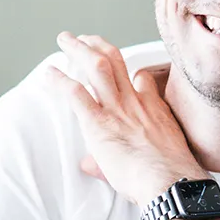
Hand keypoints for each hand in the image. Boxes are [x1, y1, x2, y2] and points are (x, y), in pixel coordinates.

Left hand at [44, 33, 204, 204]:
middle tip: (86, 38)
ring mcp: (116, 109)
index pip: (141, 79)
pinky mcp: (99, 123)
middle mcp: (134, 102)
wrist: (170, 181)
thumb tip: (89, 166)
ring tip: (65, 39)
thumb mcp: (157, 160)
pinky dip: (59, 80)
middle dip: (98, 44)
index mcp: (153, 109)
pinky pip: (75, 93)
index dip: (130, 72)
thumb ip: (128, 154)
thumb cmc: (169, 178)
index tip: (121, 72)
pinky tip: (49, 74)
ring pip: (96, 65)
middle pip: (116, 60)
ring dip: (78, 49)